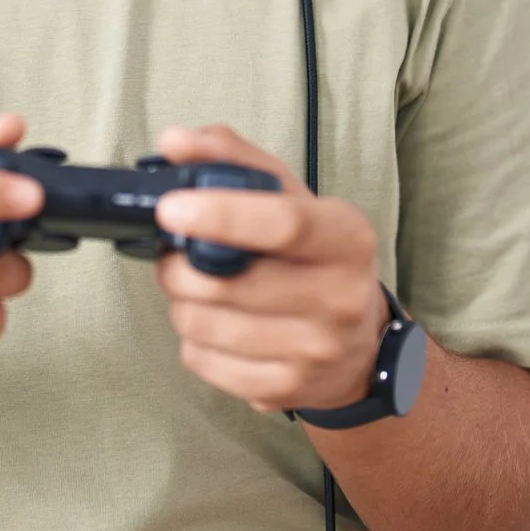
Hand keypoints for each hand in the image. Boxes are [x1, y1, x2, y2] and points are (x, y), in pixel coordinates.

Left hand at [151, 124, 388, 414]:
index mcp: (346, 237)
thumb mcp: (291, 197)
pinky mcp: (285, 389)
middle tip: (175, 253)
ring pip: (204, 324)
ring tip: (197, 289)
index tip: (170, 208)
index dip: (220, 214)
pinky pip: (202, 361)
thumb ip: (234, 160)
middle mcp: (340, 297)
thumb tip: (175, 141)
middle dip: (178, 265)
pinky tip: (215, 326)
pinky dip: (192, 340)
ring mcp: (315, 350)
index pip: (284, 224)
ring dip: (181, 302)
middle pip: (227, 282)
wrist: (359, 343)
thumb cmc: (314, 257)